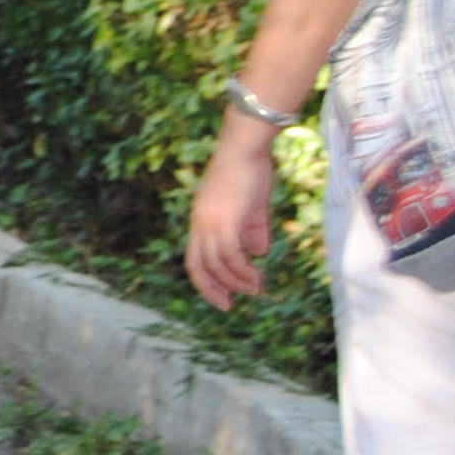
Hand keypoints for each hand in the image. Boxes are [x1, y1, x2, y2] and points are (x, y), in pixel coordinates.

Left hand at [181, 128, 281, 309]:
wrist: (245, 148)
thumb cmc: (249, 171)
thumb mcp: (252, 207)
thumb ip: (253, 230)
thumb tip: (259, 253)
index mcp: (201, 220)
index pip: (195, 257)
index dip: (206, 278)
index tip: (221, 295)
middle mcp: (200, 224)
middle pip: (197, 265)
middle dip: (211, 288)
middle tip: (228, 305)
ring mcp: (209, 222)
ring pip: (216, 264)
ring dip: (236, 281)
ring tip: (256, 289)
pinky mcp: (224, 221)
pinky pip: (230, 255)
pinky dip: (242, 270)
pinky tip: (257, 276)